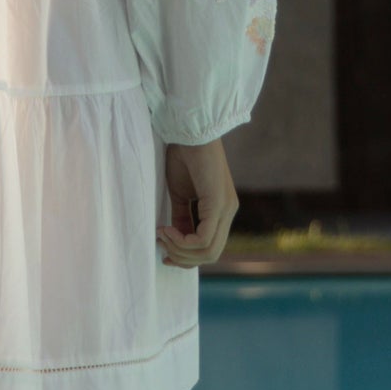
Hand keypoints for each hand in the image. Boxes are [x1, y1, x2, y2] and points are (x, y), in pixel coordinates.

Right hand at [158, 138, 237, 268]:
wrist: (189, 132)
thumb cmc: (183, 157)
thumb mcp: (180, 194)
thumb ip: (181, 218)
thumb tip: (175, 240)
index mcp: (221, 210)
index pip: (210, 248)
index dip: (186, 257)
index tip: (164, 251)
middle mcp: (228, 212)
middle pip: (210, 254)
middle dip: (182, 257)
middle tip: (161, 244)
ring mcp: (226, 209)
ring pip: (208, 251)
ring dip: (180, 249)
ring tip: (162, 234)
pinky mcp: (219, 204)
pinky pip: (203, 238)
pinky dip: (182, 240)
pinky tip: (167, 228)